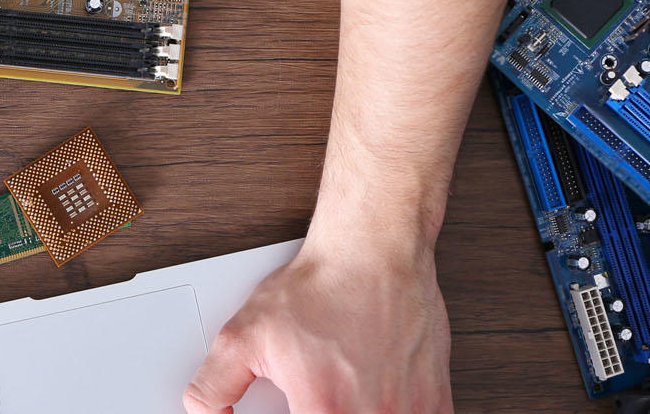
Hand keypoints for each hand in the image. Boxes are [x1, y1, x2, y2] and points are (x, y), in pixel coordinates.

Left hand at [182, 238, 452, 412]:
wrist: (372, 251)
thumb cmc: (320, 287)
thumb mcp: (242, 335)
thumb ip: (213, 386)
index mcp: (323, 411)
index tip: (294, 408)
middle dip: (322, 413)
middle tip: (313, 400)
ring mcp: (409, 411)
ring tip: (345, 398)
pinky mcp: (436, 402)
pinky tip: (376, 402)